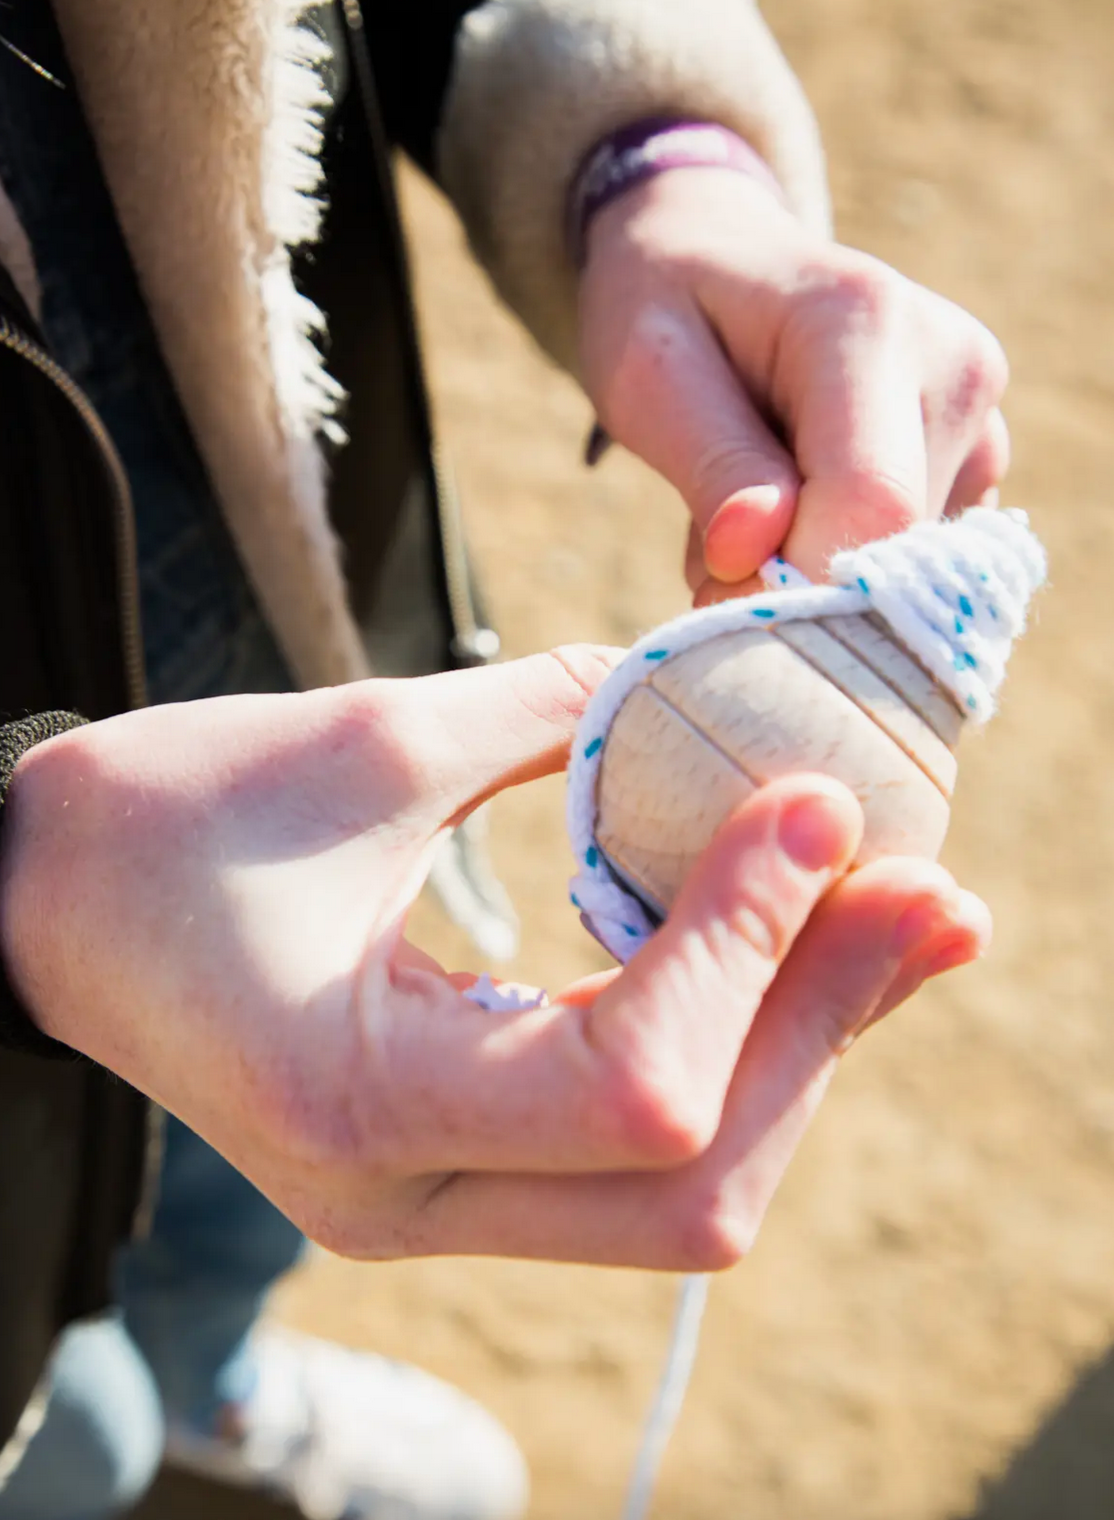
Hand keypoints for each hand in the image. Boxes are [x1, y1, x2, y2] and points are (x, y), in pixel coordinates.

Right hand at [0, 651, 986, 1266]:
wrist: (47, 902)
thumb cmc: (163, 818)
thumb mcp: (363, 739)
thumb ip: (563, 717)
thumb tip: (720, 680)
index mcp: (364, 1110)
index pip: (635, 1092)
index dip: (750, 947)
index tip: (816, 802)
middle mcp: (409, 1200)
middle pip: (694, 1184)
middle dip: (825, 1023)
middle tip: (935, 891)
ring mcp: (438, 1199)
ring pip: (686, 1186)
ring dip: (803, 1044)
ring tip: (904, 915)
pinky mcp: (459, 1160)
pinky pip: (639, 1143)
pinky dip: (732, 1045)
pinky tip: (796, 949)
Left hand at [578, 167, 1009, 601]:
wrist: (718, 252)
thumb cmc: (667, 307)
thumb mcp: (648, 374)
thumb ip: (711, 464)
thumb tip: (752, 557)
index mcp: (869, 321)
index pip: (870, 504)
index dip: (793, 579)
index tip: (713, 588)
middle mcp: (954, 366)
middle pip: (893, 549)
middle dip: (793, 578)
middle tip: (712, 538)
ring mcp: (980, 416)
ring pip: (907, 569)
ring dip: (811, 569)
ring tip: (751, 504)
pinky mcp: (979, 462)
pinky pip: (916, 561)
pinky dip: (842, 559)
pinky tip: (797, 506)